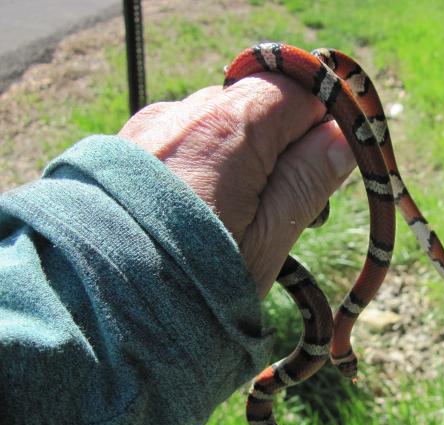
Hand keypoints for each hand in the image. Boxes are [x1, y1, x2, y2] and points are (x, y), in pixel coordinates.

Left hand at [118, 73, 355, 297]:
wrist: (94, 311)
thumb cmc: (192, 284)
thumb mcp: (268, 240)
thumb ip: (309, 180)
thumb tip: (345, 137)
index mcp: (228, 129)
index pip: (298, 90)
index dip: (322, 124)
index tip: (326, 167)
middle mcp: (184, 113)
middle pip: (258, 105)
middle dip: (281, 147)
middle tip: (280, 209)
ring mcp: (150, 128)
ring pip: (221, 124)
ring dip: (242, 159)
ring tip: (233, 221)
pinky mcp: (127, 148)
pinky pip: (184, 140)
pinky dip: (204, 166)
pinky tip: (198, 214)